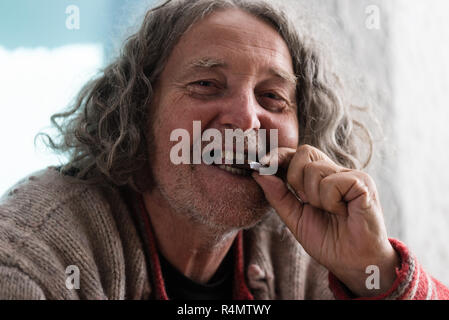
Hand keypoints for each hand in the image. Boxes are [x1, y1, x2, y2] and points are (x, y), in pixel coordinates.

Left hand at [252, 145, 399, 296]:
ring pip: (315, 170)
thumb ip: (277, 195)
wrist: (353, 263)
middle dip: (295, 178)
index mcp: (319, 177)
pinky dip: (330, 202)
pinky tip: (342, 212)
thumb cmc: (329, 241)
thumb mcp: (294, 217)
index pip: (296, 154)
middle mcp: (335, 171)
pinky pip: (332, 182)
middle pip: (303, 153)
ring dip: (315, 197)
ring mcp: (350, 175)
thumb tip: (258, 173)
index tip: (263, 165)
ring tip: (330, 212)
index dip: (279, 156)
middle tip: (307, 202)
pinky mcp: (362, 183)